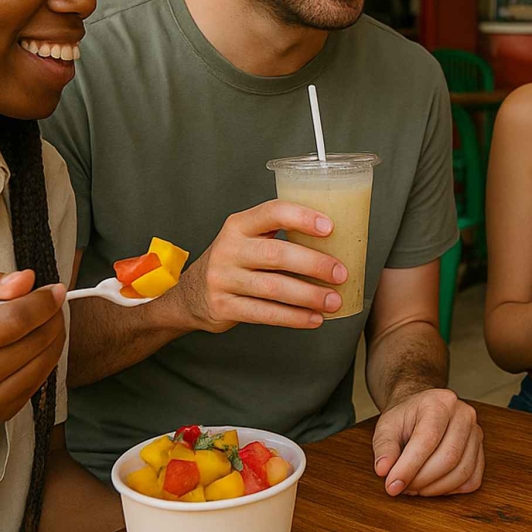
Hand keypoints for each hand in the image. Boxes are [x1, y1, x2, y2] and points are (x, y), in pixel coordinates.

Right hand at [0, 269, 66, 442]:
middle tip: (53, 304)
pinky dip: (47, 358)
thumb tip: (26, 278)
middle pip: (33, 340)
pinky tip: (39, 346)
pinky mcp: (2, 414)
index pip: (13, 320)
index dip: (42, 303)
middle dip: (52, 317)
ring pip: (43, 361)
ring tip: (49, 322)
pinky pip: (40, 380)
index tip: (54, 291)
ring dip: (55, 336)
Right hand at [167, 200, 347, 333]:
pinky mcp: (223, 306)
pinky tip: (313, 319)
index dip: (302, 217)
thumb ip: (279, 235)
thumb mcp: (247, 239)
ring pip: (273, 288)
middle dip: (314, 264)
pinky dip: (293, 317)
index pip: (272, 212)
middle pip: (277, 254)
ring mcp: (223, 279)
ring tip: (333, 301)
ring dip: (308, 295)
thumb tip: (335, 243)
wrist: (191, 294)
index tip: (330, 228)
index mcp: (239, 225)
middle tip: (340, 274)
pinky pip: (264, 313)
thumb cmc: (235, 261)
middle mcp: (229, 249)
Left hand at [370, 388, 482, 497]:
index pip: (427, 440)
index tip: (391, 485)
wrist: (423, 410)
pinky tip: (432, 486)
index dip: (408, 467)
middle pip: (448, 458)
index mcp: (439, 402)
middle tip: (402, 487)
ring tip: (414, 487)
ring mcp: (476, 432)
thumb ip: (384, 447)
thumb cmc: (406, 418)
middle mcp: (463, 414)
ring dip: (435, 489)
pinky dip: (451, 490)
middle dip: (421, 480)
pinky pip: (472, 480)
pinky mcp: (481, 451)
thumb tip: (383, 470)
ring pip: (462, 472)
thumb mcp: (386, 426)